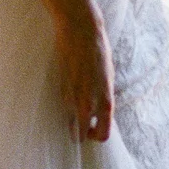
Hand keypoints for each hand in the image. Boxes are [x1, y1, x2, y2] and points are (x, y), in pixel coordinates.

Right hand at [56, 11, 114, 143]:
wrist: (80, 32)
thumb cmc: (98, 52)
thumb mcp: (108, 77)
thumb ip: (104, 97)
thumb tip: (100, 111)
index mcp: (105, 101)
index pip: (103, 134)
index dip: (98, 136)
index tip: (95, 130)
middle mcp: (88, 103)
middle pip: (82, 135)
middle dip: (84, 133)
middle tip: (85, 125)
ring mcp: (72, 98)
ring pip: (71, 123)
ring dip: (73, 121)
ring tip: (77, 108)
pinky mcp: (60, 89)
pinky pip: (64, 107)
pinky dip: (67, 107)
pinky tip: (71, 94)